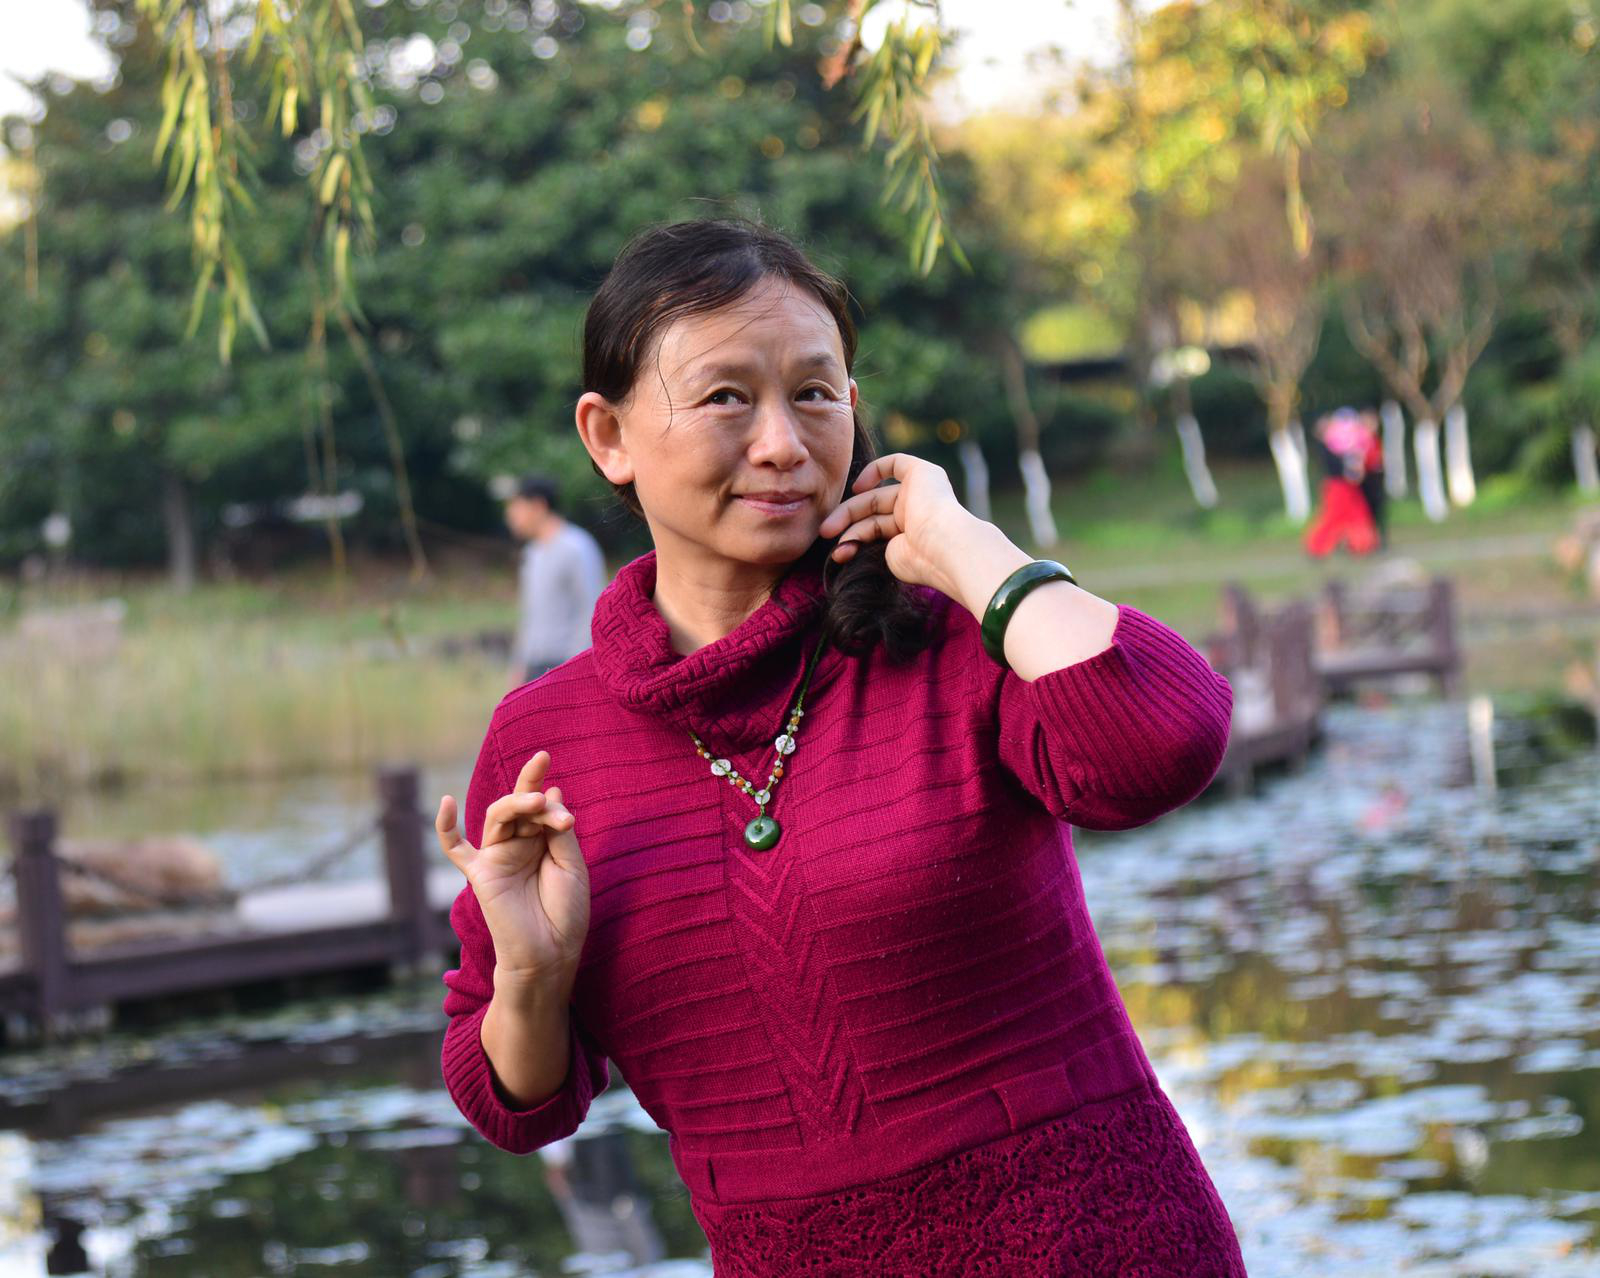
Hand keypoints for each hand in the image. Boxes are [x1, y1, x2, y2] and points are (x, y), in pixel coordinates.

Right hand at [435, 750, 589, 989]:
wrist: (551, 954)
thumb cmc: (566, 912)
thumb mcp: (571, 865)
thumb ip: (557, 830)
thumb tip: (551, 791)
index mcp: (544, 840)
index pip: (541, 806)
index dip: (550, 799)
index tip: (567, 814)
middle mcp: (519, 844)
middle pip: (519, 806)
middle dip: (533, 792)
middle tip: (549, 794)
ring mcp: (498, 857)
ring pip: (498, 816)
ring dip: (516, 804)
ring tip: (537, 801)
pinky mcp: (479, 874)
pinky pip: (456, 849)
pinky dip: (445, 827)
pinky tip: (444, 803)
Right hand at [818, 453, 973, 597]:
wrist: (941, 544)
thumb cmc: (933, 504)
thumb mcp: (920, 470)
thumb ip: (898, 464)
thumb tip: (872, 476)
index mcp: (916, 488)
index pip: (887, 479)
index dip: (869, 479)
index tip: (856, 488)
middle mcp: (908, 509)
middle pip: (869, 505)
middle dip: (845, 515)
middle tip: (825, 529)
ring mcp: (901, 532)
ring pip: (865, 527)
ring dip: (846, 535)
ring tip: (834, 546)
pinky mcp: (895, 554)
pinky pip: (868, 546)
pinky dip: (853, 548)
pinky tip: (843, 552)